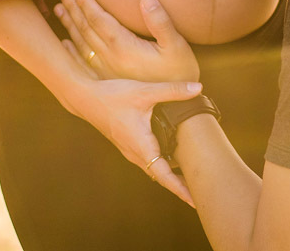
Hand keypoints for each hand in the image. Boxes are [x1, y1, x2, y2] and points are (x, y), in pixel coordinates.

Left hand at [56, 0, 200, 82]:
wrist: (173, 110)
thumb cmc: (180, 73)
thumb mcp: (177, 45)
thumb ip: (160, 22)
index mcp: (124, 49)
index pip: (100, 21)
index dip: (88, 5)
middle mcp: (110, 60)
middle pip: (86, 30)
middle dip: (73, 9)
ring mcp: (106, 71)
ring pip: (81, 44)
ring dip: (69, 25)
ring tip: (58, 9)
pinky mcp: (107, 80)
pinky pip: (83, 62)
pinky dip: (72, 50)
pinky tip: (65, 42)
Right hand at [70, 75, 202, 206]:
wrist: (86, 98)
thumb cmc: (112, 96)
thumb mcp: (145, 91)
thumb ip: (172, 90)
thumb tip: (197, 88)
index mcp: (141, 145)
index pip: (163, 174)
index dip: (179, 189)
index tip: (194, 201)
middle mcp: (135, 153)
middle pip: (161, 176)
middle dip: (180, 186)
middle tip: (202, 193)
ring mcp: (131, 150)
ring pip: (154, 169)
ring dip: (171, 176)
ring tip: (192, 180)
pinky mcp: (129, 144)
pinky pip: (149, 161)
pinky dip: (163, 165)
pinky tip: (174, 159)